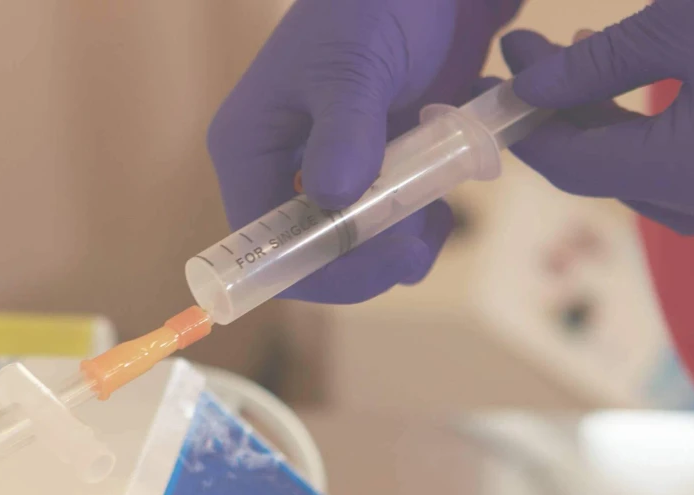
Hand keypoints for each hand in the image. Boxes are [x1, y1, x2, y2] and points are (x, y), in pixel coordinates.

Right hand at [207, 0, 520, 302]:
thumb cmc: (373, 2)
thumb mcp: (356, 60)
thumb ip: (346, 127)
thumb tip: (332, 198)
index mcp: (249, 149)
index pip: (267, 247)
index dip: (322, 270)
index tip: (388, 258)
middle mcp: (278, 174)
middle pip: (312, 259)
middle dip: (370, 260)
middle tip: (424, 234)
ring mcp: (326, 179)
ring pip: (355, 253)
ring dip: (401, 245)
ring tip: (439, 203)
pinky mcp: (369, 177)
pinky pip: (387, 232)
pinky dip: (419, 227)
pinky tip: (444, 194)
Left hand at [499, 0, 693, 235]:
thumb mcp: (685, 24)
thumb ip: (597, 65)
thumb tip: (527, 88)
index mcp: (693, 171)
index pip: (575, 165)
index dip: (525, 128)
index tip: (488, 82)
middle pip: (602, 171)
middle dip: (555, 115)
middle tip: (524, 58)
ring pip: (638, 172)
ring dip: (594, 119)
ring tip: (568, 55)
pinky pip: (677, 167)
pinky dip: (640, 131)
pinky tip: (622, 78)